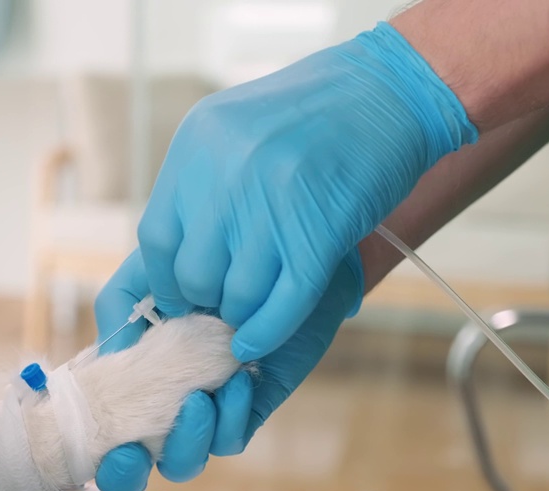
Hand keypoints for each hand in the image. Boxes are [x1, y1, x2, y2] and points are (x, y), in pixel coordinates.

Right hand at [29, 248, 363, 490]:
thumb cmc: (201, 267)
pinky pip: (230, 440)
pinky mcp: (244, 415)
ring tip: (197, 399)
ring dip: (184, 440)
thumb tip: (94, 363)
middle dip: (122, 474)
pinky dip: (229, 418)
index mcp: (120, 384)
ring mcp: (198, 417)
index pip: (82, 443)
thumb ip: (114, 318)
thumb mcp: (144, 281)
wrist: (271, 254)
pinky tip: (235, 385)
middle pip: (126, 472)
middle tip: (129, 451)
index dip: (62, 487)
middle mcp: (153, 410)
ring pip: (180, 464)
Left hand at [138, 21, 473, 362]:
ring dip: (240, 317)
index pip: (157, 239)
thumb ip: (201, 185)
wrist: (391, 90)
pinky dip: (266, 334)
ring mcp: (272, 205)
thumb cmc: (317, 114)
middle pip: (192, 275)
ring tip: (249, 314)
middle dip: (204, 303)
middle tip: (220, 308)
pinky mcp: (318, 234)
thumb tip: (171, 252)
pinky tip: (257, 342)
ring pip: (236, 297)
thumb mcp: (237, 132)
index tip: (182, 296)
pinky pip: (280, 307)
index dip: (166, 280)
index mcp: (198, 147)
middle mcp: (227, 175)